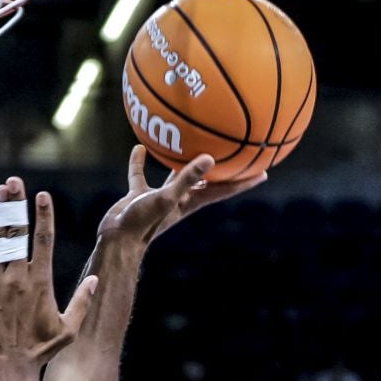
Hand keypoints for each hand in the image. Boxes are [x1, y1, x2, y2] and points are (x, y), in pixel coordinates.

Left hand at [0, 177, 96, 380]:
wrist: (10, 369)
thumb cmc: (40, 352)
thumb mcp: (68, 329)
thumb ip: (82, 303)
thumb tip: (95, 281)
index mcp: (39, 282)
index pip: (43, 241)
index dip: (43, 216)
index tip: (42, 196)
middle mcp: (16, 277)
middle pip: (17, 233)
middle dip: (16, 205)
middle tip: (14, 182)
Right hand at [96, 146, 267, 249]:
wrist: (116, 240)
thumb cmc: (143, 223)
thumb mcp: (166, 198)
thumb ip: (185, 179)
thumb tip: (209, 158)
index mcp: (191, 202)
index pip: (223, 190)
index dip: (243, 182)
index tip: (264, 172)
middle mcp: (180, 199)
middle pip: (207, 181)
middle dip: (222, 169)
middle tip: (237, 152)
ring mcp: (160, 197)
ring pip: (176, 174)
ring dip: (184, 160)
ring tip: (193, 140)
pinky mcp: (140, 195)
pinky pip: (141, 174)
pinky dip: (141, 161)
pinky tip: (141, 147)